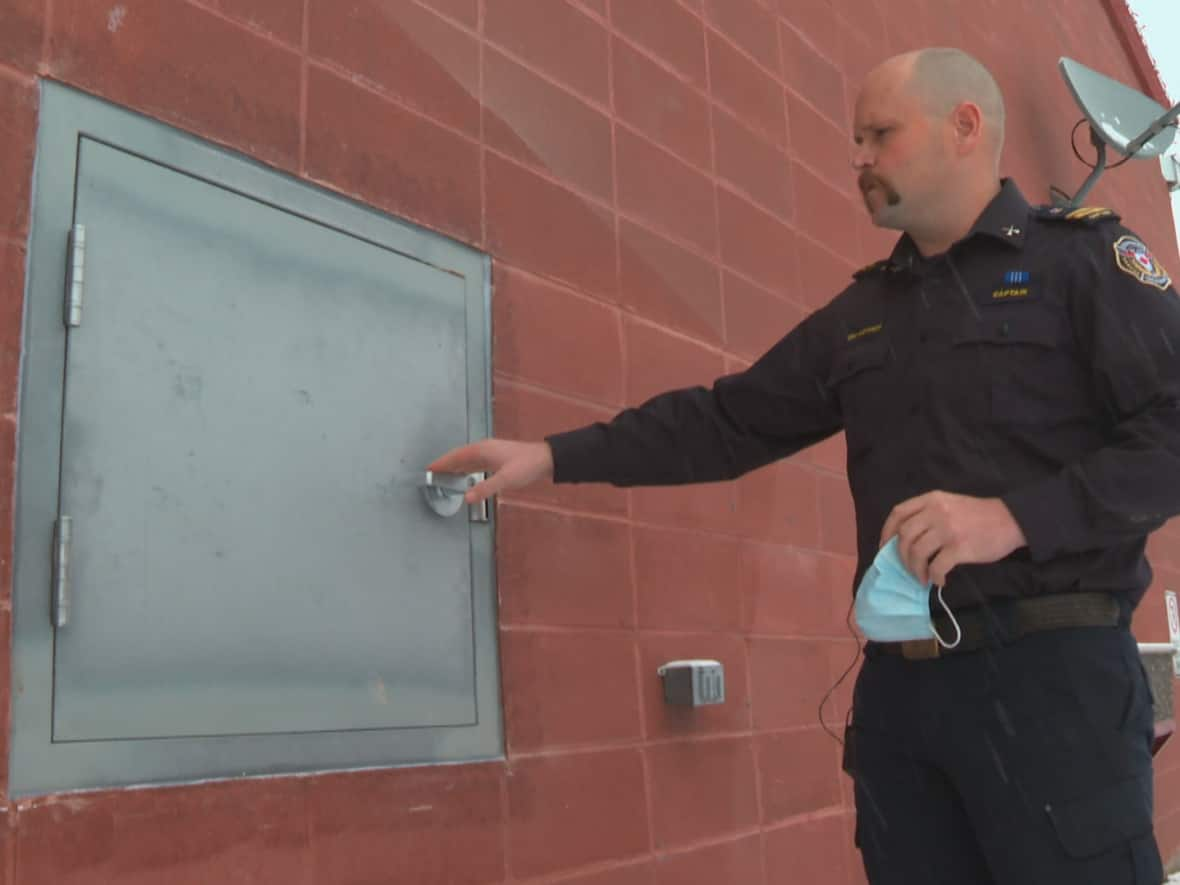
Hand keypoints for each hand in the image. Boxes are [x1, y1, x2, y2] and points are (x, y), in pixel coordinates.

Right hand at [428, 439, 554, 504]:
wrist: (546, 460)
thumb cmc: (526, 466)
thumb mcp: (505, 479)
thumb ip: (485, 488)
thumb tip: (466, 498)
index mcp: (482, 450)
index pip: (456, 456)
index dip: (442, 463)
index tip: (428, 469)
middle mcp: (484, 449)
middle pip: (459, 456)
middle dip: (445, 465)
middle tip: (432, 475)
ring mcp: (490, 453)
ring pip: (467, 460)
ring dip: (455, 467)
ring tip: (444, 476)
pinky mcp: (497, 459)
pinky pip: (475, 463)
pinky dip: (466, 469)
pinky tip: (465, 476)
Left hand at [878, 491, 1026, 585]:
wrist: (1011, 520)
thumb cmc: (979, 515)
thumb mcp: (950, 504)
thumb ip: (928, 515)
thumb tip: (906, 541)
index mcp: (931, 500)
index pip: (899, 513)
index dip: (887, 532)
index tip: (885, 547)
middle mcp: (936, 512)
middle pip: (904, 536)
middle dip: (901, 556)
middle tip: (908, 568)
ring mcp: (947, 530)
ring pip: (917, 553)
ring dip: (915, 570)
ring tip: (923, 577)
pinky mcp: (959, 548)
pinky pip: (936, 566)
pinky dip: (934, 577)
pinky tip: (939, 581)